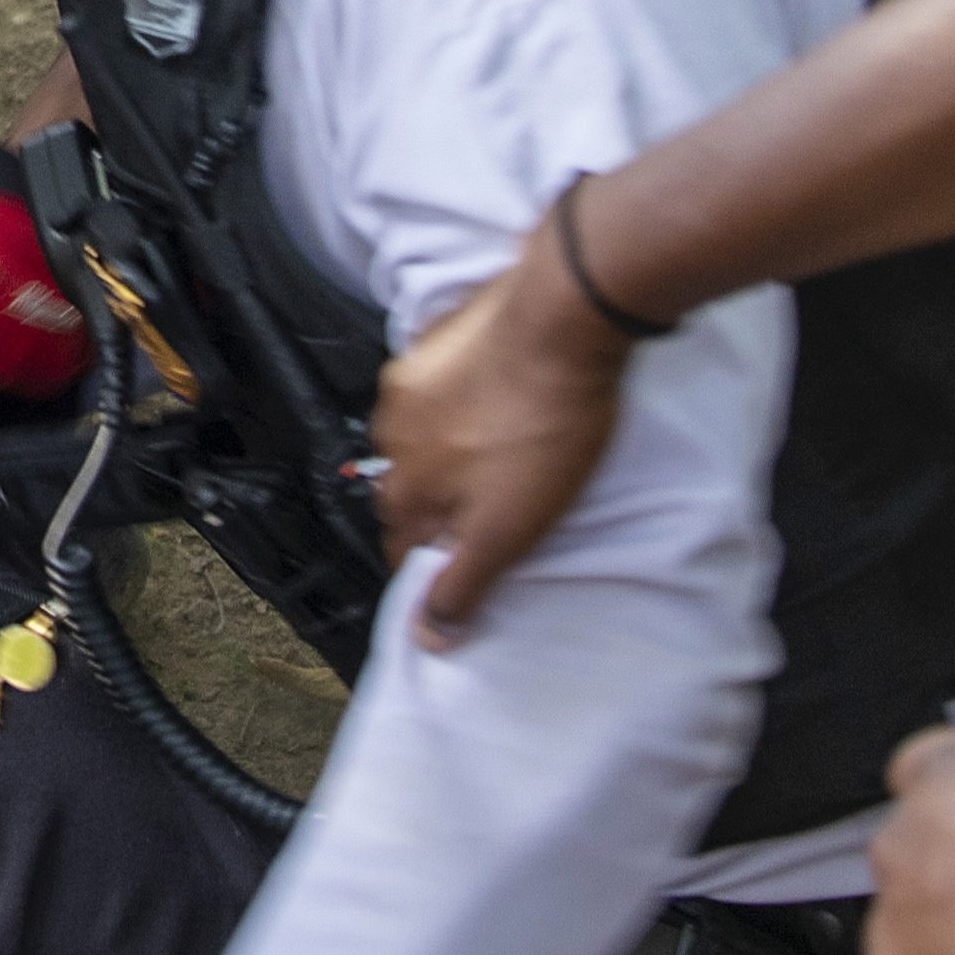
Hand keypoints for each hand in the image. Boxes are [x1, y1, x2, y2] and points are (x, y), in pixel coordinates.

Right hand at [369, 235, 635, 644]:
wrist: (564, 317)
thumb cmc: (546, 427)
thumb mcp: (510, 529)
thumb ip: (462, 583)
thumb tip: (427, 638)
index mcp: (405, 489)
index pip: (402, 550)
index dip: (435, 569)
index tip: (467, 571)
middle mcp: (390, 436)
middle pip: (410, 493)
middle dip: (442, 508)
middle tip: (497, 508)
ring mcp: (408, 382)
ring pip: (420, 440)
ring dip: (449, 453)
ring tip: (502, 450)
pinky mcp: (434, 340)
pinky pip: (435, 390)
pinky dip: (458, 404)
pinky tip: (499, 400)